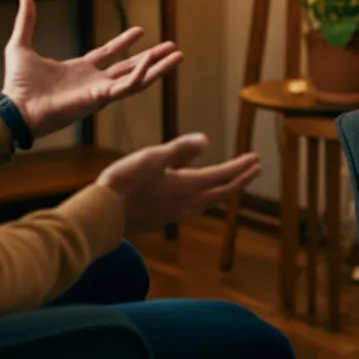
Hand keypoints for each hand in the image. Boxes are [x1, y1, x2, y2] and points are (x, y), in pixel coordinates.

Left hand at [1, 0, 183, 138]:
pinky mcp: (100, 99)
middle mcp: (94, 82)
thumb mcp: (21, 45)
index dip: (124, 42)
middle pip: (131, 67)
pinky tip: (154, 62)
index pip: (109, 54)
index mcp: (80, 71)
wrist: (16, 108)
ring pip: (138, 78)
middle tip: (173, 47)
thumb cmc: (17, 85)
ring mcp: (100, 92)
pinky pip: (128, 86)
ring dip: (159, 68)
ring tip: (178, 55)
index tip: (141, 30)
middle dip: (153, 58)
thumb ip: (27, 22)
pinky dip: (143, 75)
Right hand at [96, 133, 261, 234]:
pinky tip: (197, 198)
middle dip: (240, 180)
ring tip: (232, 183)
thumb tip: (206, 140)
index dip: (240, 167)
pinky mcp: (162, 219)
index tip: (256, 159)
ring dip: (224, 190)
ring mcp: (174, 214)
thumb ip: (180, 149)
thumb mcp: (152, 158)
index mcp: (186, 186)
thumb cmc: (124, 183)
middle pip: (221, 192)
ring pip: (208, 202)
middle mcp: (186, 203)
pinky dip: (205, 199)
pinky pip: (194, 208)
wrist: (102, 217)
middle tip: (256, 169)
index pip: (221, 176)